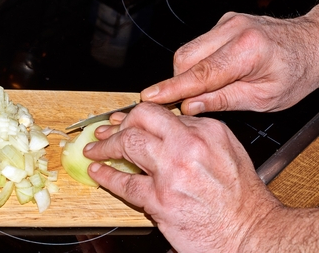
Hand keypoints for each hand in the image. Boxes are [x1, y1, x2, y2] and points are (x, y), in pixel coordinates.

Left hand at [84, 102, 282, 251]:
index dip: (136, 116)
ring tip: (94, 149)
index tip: (123, 121)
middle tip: (104, 132)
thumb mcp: (227, 152)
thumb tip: (161, 131)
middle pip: (141, 120)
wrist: (251, 233)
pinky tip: (98, 172)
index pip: (161, 113)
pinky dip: (106, 176)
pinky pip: (125, 183)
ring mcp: (173, 171)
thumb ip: (195, 136)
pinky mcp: (161, 200)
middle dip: (117, 125)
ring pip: (128, 144)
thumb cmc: (241, 198)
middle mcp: (189, 145)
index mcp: (206, 131)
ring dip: (105, 146)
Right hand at [141, 9, 318, 114]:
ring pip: (187, 50)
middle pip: (185, 57)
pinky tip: (212, 74)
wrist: (313, 44)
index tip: (150, 97)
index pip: (200, 73)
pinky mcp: (224, 24)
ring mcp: (228, 24)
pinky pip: (197, 45)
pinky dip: (196, 63)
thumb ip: (224, 100)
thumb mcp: (265, 98)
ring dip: (187, 73)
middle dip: (179, 82)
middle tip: (183, 102)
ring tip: (203, 89)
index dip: (172, 88)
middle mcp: (234, 30)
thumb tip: (191, 106)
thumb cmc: (297, 72)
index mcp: (248, 51)